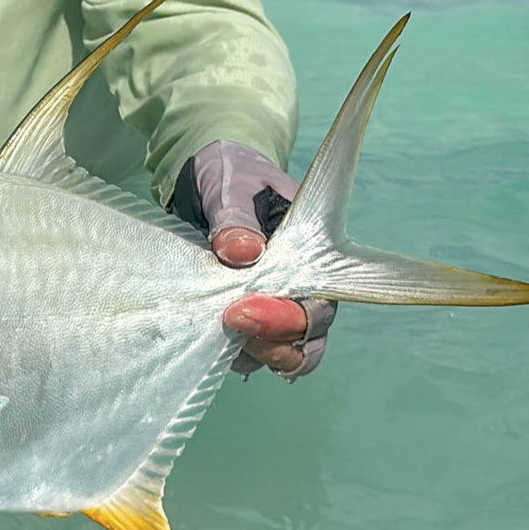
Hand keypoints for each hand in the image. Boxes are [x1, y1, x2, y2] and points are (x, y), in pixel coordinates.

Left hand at [169, 140, 335, 378]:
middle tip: (229, 321)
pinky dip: (231, 351)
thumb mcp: (231, 183)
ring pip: (280, 353)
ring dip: (251, 352)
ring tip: (215, 330)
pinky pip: (248, 351)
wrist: (206, 182)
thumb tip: (243, 251)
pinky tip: (207, 335)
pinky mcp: (246, 317)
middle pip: (308, 339)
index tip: (245, 310)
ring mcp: (275, 305)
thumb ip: (235, 214)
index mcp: (311, 252)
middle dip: (272, 343)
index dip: (294, 318)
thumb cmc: (230, 175)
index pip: (322, 301)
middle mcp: (302, 286)